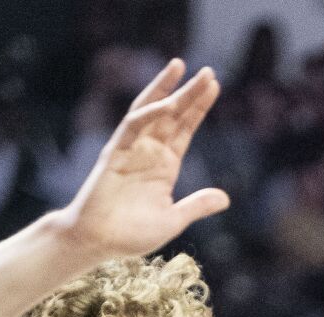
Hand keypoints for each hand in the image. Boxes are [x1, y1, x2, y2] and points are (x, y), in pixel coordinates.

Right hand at [55, 60, 228, 264]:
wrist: (98, 242)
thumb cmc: (131, 233)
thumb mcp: (173, 220)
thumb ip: (197, 206)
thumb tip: (225, 198)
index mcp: (164, 165)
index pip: (184, 129)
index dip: (198, 109)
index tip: (214, 87)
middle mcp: (148, 152)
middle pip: (172, 115)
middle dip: (190, 93)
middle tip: (209, 71)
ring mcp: (131, 149)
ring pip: (151, 112)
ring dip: (166, 90)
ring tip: (182, 67)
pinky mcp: (114, 153)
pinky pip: (132, 127)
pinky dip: (149, 115)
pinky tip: (167, 103)